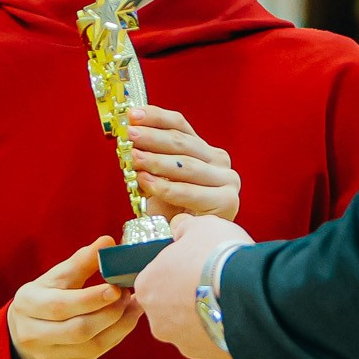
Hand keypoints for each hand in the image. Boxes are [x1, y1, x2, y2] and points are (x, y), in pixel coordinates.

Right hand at [8, 239, 144, 358]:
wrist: (26, 335)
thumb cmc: (45, 299)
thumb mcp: (55, 279)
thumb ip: (80, 262)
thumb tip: (107, 242)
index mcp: (28, 304)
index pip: (60, 305)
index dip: (91, 298)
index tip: (116, 287)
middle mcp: (33, 333)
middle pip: (77, 329)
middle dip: (109, 312)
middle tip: (128, 294)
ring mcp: (49, 355)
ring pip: (91, 344)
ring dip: (118, 324)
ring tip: (133, 305)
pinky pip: (97, 352)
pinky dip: (117, 334)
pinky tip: (128, 319)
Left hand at [127, 105, 240, 223]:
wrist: (190, 243)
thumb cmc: (172, 211)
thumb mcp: (158, 179)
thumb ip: (150, 158)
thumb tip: (131, 137)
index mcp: (204, 150)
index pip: (180, 126)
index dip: (155, 118)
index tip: (132, 115)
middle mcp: (219, 161)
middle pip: (183, 143)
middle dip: (153, 137)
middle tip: (130, 135)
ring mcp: (226, 180)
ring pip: (187, 165)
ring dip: (157, 161)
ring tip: (134, 158)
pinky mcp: (227, 201)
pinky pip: (190, 191)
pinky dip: (166, 186)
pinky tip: (146, 182)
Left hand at [134, 214, 252, 358]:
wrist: (248, 292)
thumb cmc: (217, 255)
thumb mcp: (200, 225)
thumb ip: (183, 227)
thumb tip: (180, 228)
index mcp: (147, 287)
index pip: (154, 277)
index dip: (175, 269)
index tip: (194, 264)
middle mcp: (157, 320)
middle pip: (169, 305)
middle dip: (188, 295)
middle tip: (213, 280)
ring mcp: (181, 342)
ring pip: (190, 326)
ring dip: (205, 315)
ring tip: (229, 299)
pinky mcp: (206, 356)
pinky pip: (211, 341)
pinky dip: (221, 331)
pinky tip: (237, 316)